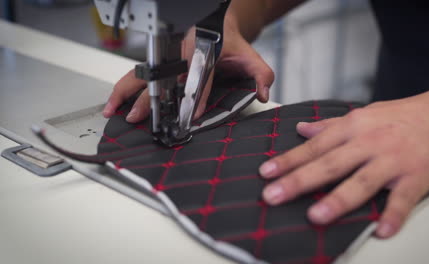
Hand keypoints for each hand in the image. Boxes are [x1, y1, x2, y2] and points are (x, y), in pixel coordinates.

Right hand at [102, 15, 273, 122]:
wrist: (217, 26)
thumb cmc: (230, 43)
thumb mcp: (250, 56)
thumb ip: (261, 74)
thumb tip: (264, 92)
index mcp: (203, 51)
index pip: (199, 77)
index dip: (195, 97)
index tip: (190, 115)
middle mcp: (181, 54)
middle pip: (161, 77)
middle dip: (149, 98)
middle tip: (139, 116)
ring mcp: (168, 59)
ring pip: (143, 73)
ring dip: (127, 92)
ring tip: (113, 109)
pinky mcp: (160, 63)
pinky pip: (140, 74)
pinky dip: (125, 88)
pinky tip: (115, 102)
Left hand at [259, 83, 428, 237]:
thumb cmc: (401, 116)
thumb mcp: (362, 114)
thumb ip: (329, 125)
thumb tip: (301, 129)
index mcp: (353, 128)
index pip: (314, 146)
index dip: (289, 160)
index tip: (266, 173)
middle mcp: (369, 143)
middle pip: (330, 164)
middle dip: (299, 180)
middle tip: (274, 195)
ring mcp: (393, 161)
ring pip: (362, 181)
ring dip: (338, 199)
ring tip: (315, 215)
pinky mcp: (417, 177)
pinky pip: (403, 199)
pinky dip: (394, 215)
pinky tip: (381, 229)